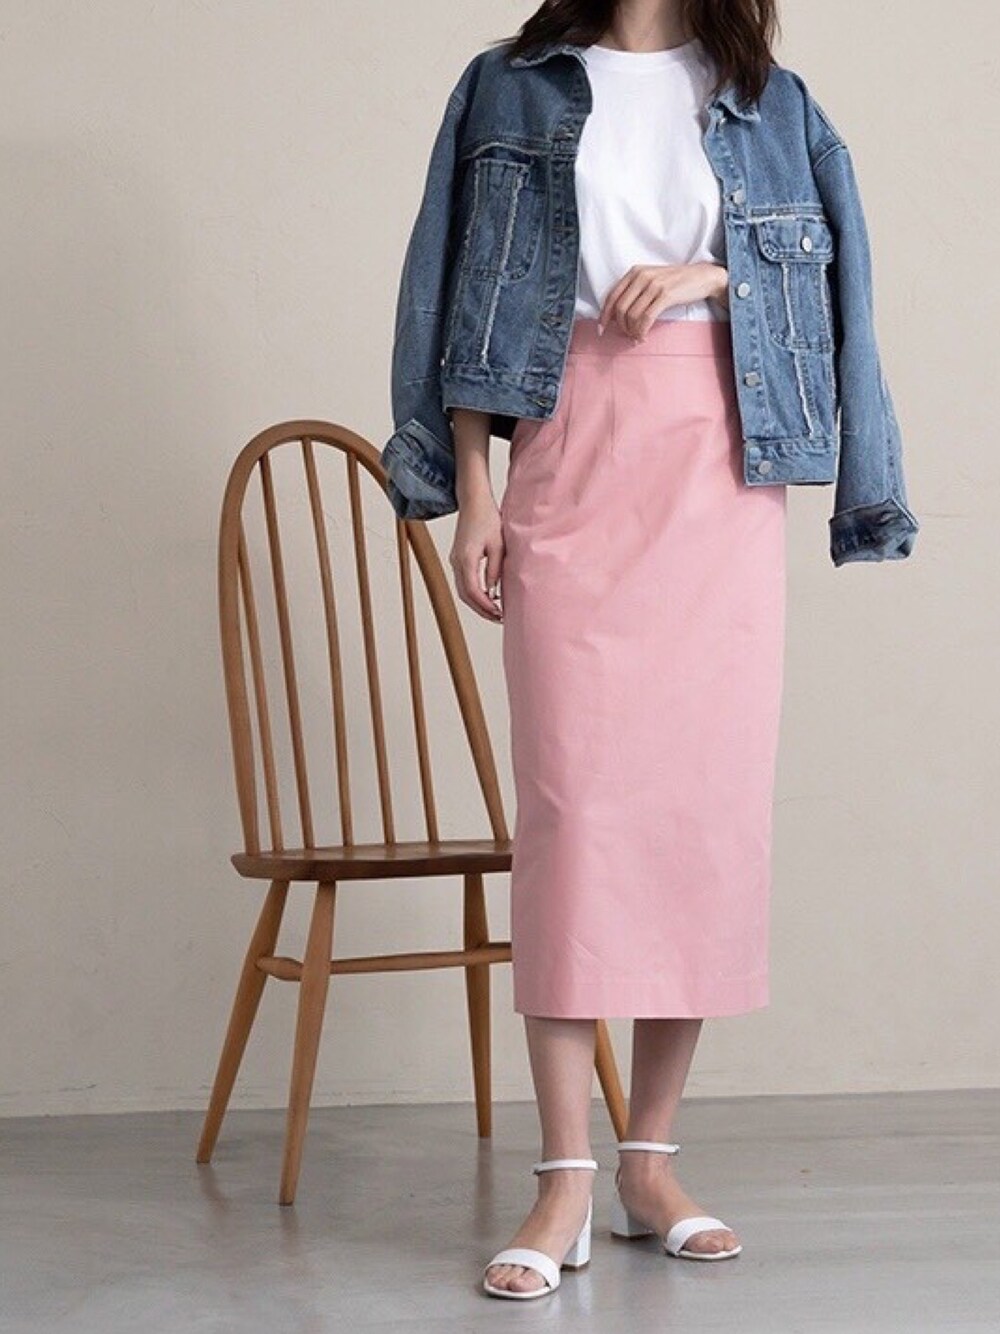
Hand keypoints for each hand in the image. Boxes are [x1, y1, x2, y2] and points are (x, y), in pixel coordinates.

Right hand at [449, 490, 504, 622]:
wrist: (473, 501)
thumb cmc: (487, 518)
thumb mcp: (498, 545)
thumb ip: (495, 569)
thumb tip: (494, 591)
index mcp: (466, 559)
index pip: (474, 591)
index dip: (486, 606)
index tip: (499, 613)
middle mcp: (456, 562)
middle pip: (465, 595)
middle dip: (481, 609)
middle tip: (498, 618)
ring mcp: (454, 560)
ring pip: (463, 591)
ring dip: (477, 603)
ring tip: (494, 610)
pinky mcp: (458, 558)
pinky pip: (463, 582)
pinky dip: (474, 593)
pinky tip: (488, 596)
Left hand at [598, 261, 728, 340]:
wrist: (701, 277)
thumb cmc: (675, 282)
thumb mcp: (651, 280)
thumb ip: (635, 291)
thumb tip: (618, 315)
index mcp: (635, 272)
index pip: (612, 296)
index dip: (604, 316)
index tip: (601, 330)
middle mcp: (642, 276)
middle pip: (620, 308)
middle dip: (620, 327)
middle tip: (627, 336)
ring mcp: (654, 285)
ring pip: (632, 315)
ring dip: (632, 331)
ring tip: (637, 337)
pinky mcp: (665, 295)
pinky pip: (646, 318)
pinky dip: (642, 331)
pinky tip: (643, 336)